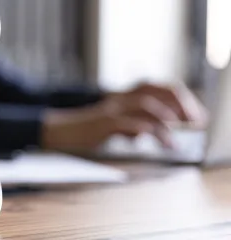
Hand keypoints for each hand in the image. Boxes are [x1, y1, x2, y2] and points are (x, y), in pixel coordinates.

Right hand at [41, 83, 207, 150]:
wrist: (56, 131)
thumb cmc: (81, 130)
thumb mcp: (109, 124)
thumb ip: (129, 123)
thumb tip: (147, 131)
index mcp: (121, 96)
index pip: (155, 86)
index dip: (177, 97)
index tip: (190, 115)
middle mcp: (118, 98)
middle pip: (156, 89)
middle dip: (179, 104)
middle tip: (192, 121)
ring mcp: (111, 109)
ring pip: (147, 105)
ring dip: (168, 120)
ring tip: (176, 138)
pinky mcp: (104, 123)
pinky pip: (134, 124)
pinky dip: (153, 133)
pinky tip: (163, 144)